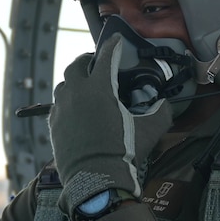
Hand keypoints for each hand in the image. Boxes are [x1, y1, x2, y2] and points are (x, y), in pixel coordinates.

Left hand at [48, 29, 176, 211]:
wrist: (95, 181)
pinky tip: (76, 110)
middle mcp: (76, 93)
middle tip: (97, 63)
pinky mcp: (54, 125)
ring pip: (64, 85)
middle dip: (88, 60)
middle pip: (77, 65)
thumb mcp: (150, 131)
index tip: (116, 40)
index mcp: (100, 88)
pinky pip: (58, 106)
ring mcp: (61, 109)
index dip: (113, 45)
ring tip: (85, 87)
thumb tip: (165, 106)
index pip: (106, 57)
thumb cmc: (124, 153)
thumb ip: (161, 113)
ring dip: (75, 81)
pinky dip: (67, 102)